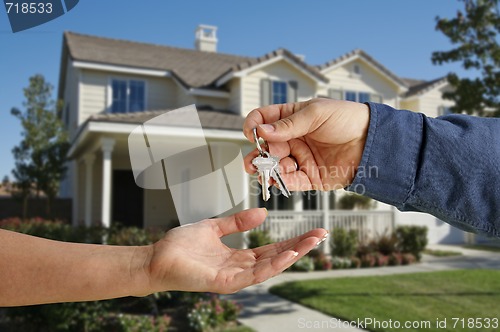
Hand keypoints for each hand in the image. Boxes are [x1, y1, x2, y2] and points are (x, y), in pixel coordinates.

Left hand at [147, 208, 326, 293]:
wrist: (156, 256)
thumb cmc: (181, 245)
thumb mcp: (214, 227)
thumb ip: (237, 222)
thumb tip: (262, 214)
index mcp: (238, 256)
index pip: (271, 248)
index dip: (292, 240)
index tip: (311, 231)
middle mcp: (239, 268)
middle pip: (276, 257)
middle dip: (299, 247)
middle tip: (321, 235)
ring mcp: (233, 277)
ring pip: (269, 267)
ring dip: (291, 255)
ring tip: (311, 243)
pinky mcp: (223, 283)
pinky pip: (252, 275)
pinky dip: (271, 266)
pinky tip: (286, 255)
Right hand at [243, 98, 369, 190]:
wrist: (373, 142)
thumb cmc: (348, 119)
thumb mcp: (316, 113)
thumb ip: (288, 124)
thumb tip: (262, 131)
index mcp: (292, 118)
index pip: (264, 120)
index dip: (254, 126)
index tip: (252, 134)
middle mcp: (293, 139)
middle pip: (266, 147)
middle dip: (257, 155)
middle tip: (254, 160)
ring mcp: (300, 158)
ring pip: (275, 166)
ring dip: (267, 170)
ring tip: (265, 171)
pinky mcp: (310, 177)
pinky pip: (291, 182)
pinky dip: (281, 182)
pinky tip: (277, 179)